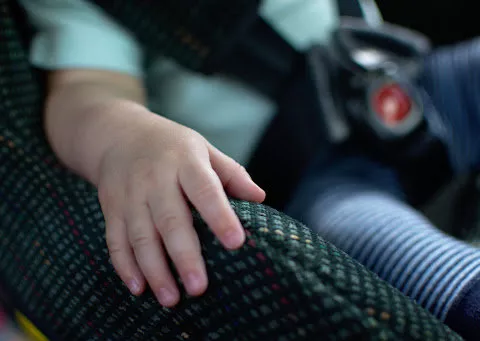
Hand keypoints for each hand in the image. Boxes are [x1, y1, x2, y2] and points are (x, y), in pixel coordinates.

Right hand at [97, 113, 264, 306]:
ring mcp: (130, 194)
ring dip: (154, 270)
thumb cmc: (171, 146)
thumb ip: (230, 173)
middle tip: (199, 288)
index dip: (220, 216)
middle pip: (170, 220)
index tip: (236, 242)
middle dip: (184, 255)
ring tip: (171, 299)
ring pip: (140, 236)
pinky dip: (125, 266)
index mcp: (185, 161)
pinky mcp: (112, 208)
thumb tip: (259, 198)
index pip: (205, 190)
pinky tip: (139, 288)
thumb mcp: (203, 149)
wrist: (118, 135)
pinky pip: (115, 240)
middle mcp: (155, 178)